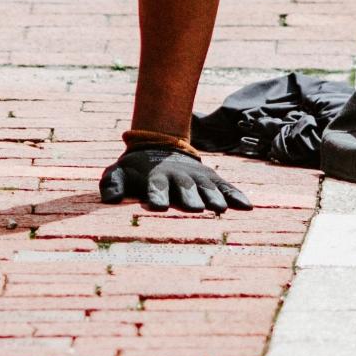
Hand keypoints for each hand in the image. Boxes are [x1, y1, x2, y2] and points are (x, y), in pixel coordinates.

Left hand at [101, 145, 253, 213]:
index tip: (157, 207)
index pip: (155, 188)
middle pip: (185, 189)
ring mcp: (197, 177)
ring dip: (213, 198)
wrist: (160, 145)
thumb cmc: (136, 169)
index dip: (156, 197)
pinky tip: (247, 207)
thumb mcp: (119, 172)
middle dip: (189, 198)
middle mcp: (178, 177)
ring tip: (220, 209)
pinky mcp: (212, 178)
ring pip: (207, 188)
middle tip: (195, 209)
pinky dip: (236, 195)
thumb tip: (109, 199)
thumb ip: (113, 184)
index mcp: (155, 178)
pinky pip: (226, 186)